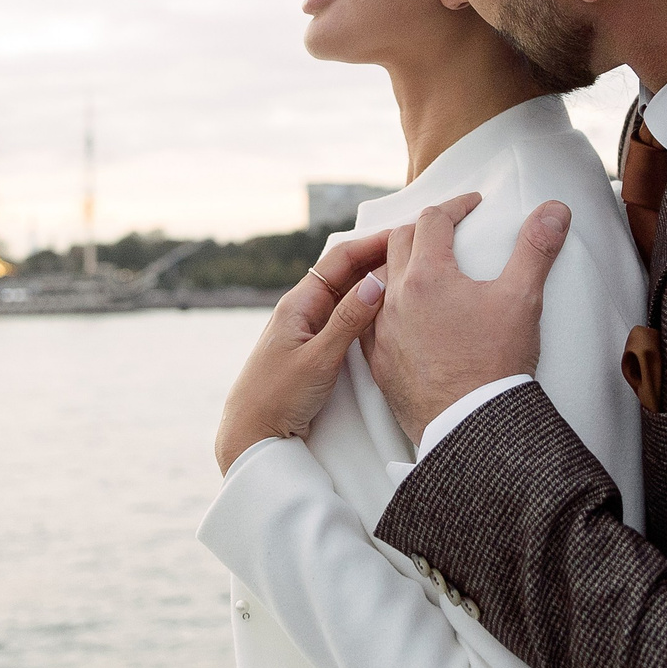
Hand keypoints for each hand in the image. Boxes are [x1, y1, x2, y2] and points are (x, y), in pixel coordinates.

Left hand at [212, 221, 412, 473]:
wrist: (251, 434)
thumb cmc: (276, 396)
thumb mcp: (318, 359)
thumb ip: (347, 322)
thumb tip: (377, 282)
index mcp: (299, 303)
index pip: (341, 259)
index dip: (373, 243)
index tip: (404, 234)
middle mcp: (305, 310)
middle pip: (347, 273)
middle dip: (378, 258)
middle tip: (415, 250)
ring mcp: (311, 329)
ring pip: (348, 296)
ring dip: (376, 283)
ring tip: (410, 275)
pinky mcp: (317, 349)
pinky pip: (346, 319)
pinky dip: (368, 310)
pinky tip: (389, 312)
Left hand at [364, 196, 570, 447]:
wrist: (471, 426)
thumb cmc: (496, 362)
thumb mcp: (522, 298)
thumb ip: (537, 248)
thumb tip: (555, 208)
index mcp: (427, 276)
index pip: (433, 220)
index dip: (455, 206)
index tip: (472, 205)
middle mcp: (394, 298)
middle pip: (399, 243)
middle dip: (423, 228)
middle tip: (446, 229)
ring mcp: (381, 331)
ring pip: (379, 280)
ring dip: (399, 264)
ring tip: (421, 265)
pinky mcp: (378, 361)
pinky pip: (370, 319)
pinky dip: (384, 304)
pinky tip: (400, 311)